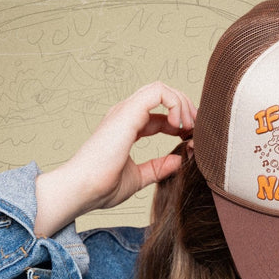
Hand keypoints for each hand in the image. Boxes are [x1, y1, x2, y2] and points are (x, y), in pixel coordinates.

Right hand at [35, 82, 195, 235]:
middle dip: (185, 109)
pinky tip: (178, 126)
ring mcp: (125, 112)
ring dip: (182, 104)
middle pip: (161, 96)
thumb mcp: (138, 178)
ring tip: (189, 126)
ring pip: (161, 88)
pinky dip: (175, 104)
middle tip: (196, 130)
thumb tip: (179, 160)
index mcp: (126, 128)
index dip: (179, 123)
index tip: (190, 140)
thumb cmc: (100, 187)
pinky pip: (158, 92)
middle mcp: (125, 115)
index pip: (158, 115)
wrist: (82, 189)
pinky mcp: (127, 113)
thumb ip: (158, 167)